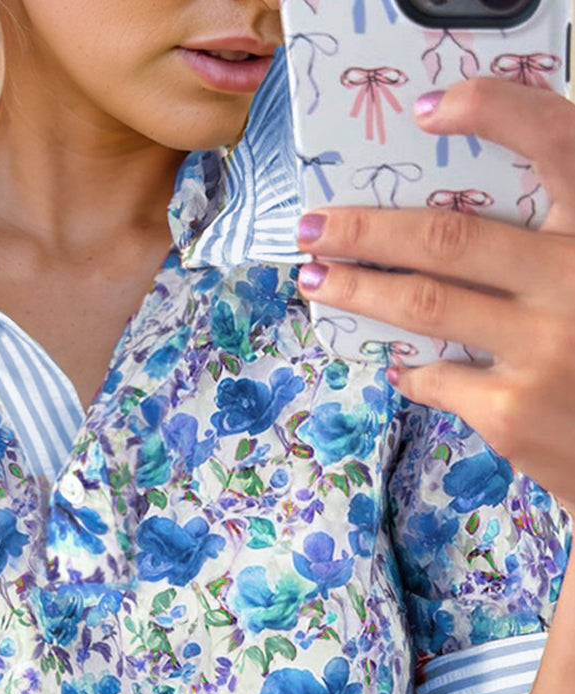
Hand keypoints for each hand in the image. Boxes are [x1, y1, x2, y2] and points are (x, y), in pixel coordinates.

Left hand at [294, 78, 574, 511]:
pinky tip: (396, 360)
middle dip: (365, 229)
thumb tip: (441, 233)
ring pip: (424, 305)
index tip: (430, 109)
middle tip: (312, 225)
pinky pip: (436, 378)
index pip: (555, 139)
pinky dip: (409, 368)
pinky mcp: (513, 413)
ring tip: (316, 278)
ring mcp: (543, 348)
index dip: (493, 111)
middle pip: (449, 236)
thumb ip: (546, 246)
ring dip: (357, 289)